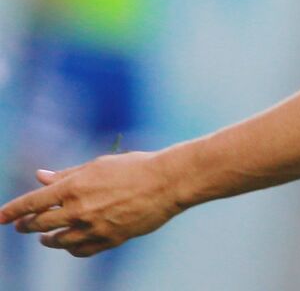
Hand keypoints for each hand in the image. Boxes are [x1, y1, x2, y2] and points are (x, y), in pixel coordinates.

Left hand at [0, 152, 181, 256]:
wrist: (167, 182)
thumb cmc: (135, 166)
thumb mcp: (98, 165)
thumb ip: (67, 174)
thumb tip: (40, 176)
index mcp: (74, 187)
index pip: (31, 203)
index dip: (12, 211)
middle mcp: (79, 210)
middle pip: (39, 225)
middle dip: (26, 226)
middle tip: (22, 226)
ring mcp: (92, 228)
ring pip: (57, 241)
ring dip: (47, 239)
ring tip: (45, 237)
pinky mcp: (107, 241)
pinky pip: (79, 251)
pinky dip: (70, 248)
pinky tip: (70, 243)